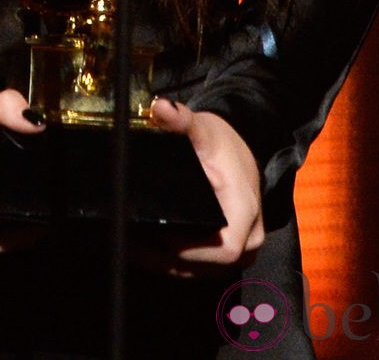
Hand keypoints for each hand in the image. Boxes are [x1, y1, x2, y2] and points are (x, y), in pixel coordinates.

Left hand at [142, 99, 264, 273]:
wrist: (239, 147)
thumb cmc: (221, 141)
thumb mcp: (203, 128)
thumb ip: (181, 119)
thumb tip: (160, 107)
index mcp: (245, 211)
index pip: (223, 249)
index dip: (190, 250)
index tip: (158, 235)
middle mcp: (248, 238)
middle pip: (206, 266)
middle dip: (166, 258)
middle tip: (130, 241)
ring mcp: (239, 249)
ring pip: (199, 270)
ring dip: (164, 262)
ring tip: (130, 244)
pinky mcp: (224, 252)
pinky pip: (198, 266)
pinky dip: (171, 259)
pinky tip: (144, 246)